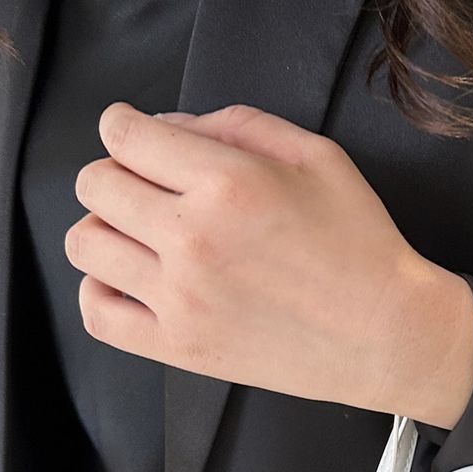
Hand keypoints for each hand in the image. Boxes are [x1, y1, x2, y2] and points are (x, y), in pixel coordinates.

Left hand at [65, 102, 472, 427]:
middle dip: (117, 174)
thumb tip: (168, 126)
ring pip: (85, 245)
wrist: (387, 335)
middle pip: (95, 185)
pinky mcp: (181, 347)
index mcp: (228, 183)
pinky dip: (101, 291)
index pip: (122, 135)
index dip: (124, 127)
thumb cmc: (361, 244)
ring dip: (107, 230)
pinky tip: (134, 282)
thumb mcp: (317, 156)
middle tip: (152, 189)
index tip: (139, 139)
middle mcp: (193, 239)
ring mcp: (181, 299)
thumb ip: (237, 124)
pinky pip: (96, 314)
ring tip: (144, 238)